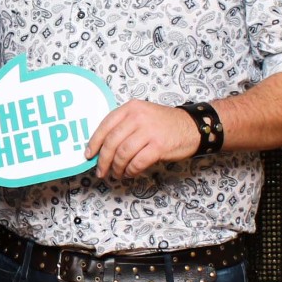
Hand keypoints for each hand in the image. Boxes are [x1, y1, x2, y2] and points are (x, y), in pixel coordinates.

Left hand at [86, 99, 200, 179]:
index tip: (89, 155)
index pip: (105, 125)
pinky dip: (131, 171)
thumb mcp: (142, 115)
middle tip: (101, 171)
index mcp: (130, 108)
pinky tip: (130, 173)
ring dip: (117, 168)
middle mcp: (138, 117)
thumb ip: (124, 126)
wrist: (192, 126)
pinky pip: (137, 162)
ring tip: (117, 174)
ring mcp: (149, 131)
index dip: (94, 142)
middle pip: (111, 142)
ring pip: (123, 154)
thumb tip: (102, 148)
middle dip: (103, 160)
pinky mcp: (158, 146)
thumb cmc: (164, 124)